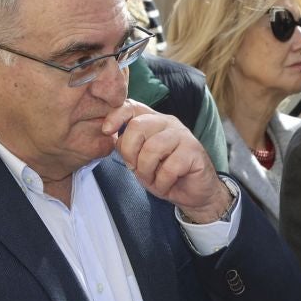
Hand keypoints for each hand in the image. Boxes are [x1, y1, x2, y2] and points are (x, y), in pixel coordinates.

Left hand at [102, 101, 233, 222]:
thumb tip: (112, 137)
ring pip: (153, 148)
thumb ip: (127, 147)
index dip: (116, 115)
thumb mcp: (139, 161)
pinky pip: (169, 167)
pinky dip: (162, 182)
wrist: (193, 193)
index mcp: (152, 121)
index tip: (106, 130)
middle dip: (130, 153)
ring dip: (147, 171)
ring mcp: (182, 135)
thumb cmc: (165, 176)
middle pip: (138, 126)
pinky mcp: (194, 151)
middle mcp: (168, 122)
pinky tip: (167, 185)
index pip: (131, 106)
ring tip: (153, 180)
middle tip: (135, 169)